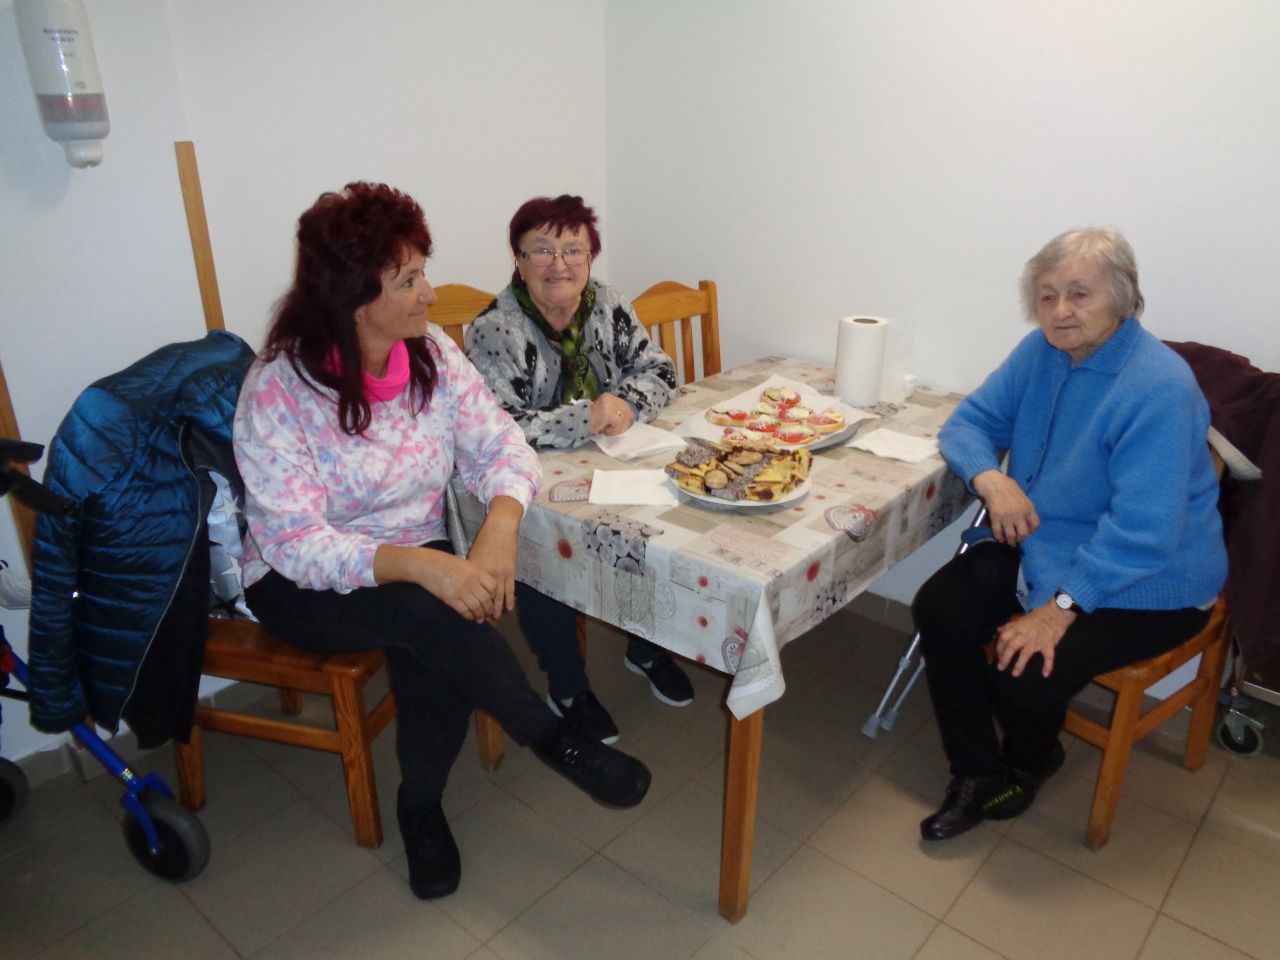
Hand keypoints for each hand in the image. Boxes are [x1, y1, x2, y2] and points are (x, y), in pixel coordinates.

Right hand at [373, 544, 497, 622]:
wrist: (427, 565)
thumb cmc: (446, 562)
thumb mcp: (466, 565)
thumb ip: (476, 574)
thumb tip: (484, 587)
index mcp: (476, 571)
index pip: (493, 586)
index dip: (494, 595)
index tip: (492, 599)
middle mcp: (472, 582)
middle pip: (485, 599)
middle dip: (488, 608)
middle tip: (488, 614)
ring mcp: (462, 591)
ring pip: (476, 607)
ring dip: (479, 615)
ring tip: (480, 618)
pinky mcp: (451, 599)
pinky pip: (464, 610)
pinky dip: (468, 616)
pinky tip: (470, 617)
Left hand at [467, 496, 522, 620]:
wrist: (500, 529)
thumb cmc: (485, 539)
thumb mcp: (474, 554)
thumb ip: (472, 570)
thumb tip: (470, 583)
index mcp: (477, 571)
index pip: (475, 592)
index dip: (474, 604)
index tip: (472, 613)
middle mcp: (488, 575)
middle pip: (487, 596)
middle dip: (486, 609)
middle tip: (484, 621)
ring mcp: (501, 574)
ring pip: (500, 595)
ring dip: (498, 608)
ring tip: (496, 618)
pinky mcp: (510, 571)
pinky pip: (510, 588)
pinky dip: (510, 599)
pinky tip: (509, 608)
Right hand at [589, 393, 635, 434]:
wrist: (578, 424)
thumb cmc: (591, 421)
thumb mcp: (605, 412)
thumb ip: (616, 412)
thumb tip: (631, 417)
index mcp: (608, 396)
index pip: (625, 405)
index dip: (626, 416)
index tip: (623, 424)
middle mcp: (610, 397)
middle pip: (627, 411)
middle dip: (624, 423)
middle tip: (615, 430)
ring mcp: (609, 405)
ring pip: (624, 419)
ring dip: (618, 428)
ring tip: (608, 430)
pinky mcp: (609, 413)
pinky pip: (619, 424)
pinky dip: (614, 430)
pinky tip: (606, 430)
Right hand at [972, 470, 1039, 545]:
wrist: (994, 484)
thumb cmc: (1009, 487)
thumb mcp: (1023, 495)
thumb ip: (1026, 507)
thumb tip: (1027, 518)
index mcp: (1028, 508)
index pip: (1035, 524)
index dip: (1032, 530)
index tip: (1029, 532)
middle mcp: (1019, 514)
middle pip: (1023, 533)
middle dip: (1021, 539)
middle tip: (1018, 540)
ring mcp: (1006, 517)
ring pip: (1011, 535)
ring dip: (1011, 541)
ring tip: (1010, 543)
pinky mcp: (995, 518)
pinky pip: (997, 531)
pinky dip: (999, 537)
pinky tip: (1000, 539)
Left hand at [995, 602, 1073, 677]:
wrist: (1057, 612)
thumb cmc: (1039, 615)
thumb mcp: (1022, 618)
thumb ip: (1010, 626)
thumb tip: (999, 631)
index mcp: (1018, 628)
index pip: (1004, 638)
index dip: (999, 647)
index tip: (998, 655)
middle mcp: (1025, 635)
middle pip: (1012, 647)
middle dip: (1005, 658)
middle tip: (1001, 668)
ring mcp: (1037, 640)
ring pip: (1026, 654)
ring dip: (1019, 665)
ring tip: (1015, 674)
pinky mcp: (1049, 644)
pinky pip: (1048, 656)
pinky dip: (1048, 666)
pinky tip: (1045, 674)